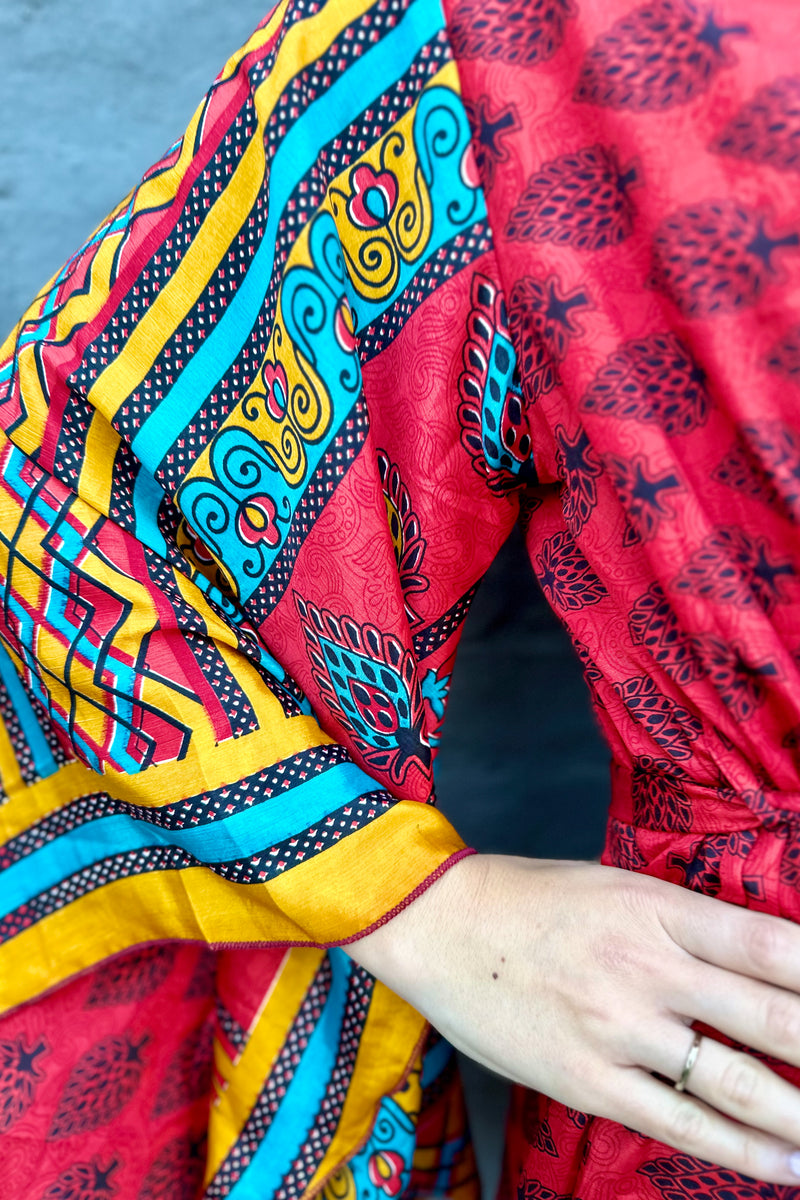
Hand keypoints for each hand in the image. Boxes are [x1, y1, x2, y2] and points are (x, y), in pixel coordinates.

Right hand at [348, 854, 799, 1184]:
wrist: (438, 924)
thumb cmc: (529, 898)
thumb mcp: (617, 885)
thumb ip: (687, 922)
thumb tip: (762, 963)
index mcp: (657, 908)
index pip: (773, 946)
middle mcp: (647, 968)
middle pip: (772, 1018)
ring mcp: (618, 1029)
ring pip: (738, 1083)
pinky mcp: (589, 1081)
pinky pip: (681, 1125)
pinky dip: (744, 1152)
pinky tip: (785, 1166)